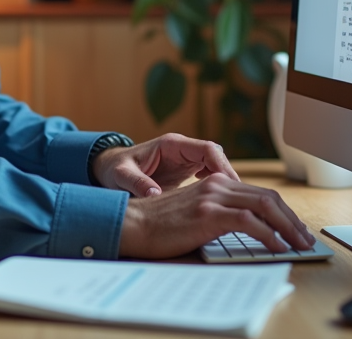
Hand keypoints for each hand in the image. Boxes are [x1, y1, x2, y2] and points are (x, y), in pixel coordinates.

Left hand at [91, 132, 236, 196]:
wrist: (109, 168)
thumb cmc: (115, 169)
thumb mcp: (121, 175)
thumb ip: (136, 183)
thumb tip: (153, 194)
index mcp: (171, 145)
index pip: (207, 149)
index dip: (222, 166)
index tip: (231, 186)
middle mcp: (183, 149)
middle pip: (218, 157)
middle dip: (230, 177)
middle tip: (241, 200)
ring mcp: (187, 159)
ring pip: (217, 167)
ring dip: (227, 184)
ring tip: (236, 206)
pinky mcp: (187, 171)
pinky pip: (210, 176)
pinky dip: (218, 189)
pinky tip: (222, 206)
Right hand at [117, 173, 315, 258]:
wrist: (133, 224)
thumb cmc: (161, 225)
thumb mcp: (196, 213)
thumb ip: (219, 213)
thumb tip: (249, 231)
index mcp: (217, 183)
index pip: (261, 194)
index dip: (284, 211)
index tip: (296, 229)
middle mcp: (218, 185)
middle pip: (268, 197)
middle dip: (292, 219)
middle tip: (305, 238)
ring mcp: (213, 197)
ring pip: (264, 206)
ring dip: (287, 227)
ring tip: (298, 244)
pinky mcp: (207, 214)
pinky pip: (248, 221)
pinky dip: (268, 234)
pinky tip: (277, 247)